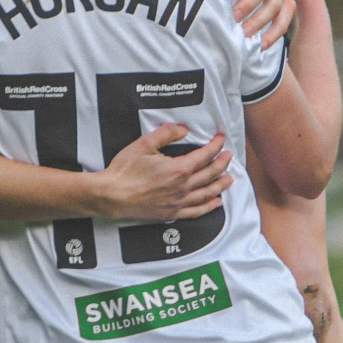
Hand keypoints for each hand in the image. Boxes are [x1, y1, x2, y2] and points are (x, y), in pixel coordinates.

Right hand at [84, 121, 235, 224]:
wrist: (113, 195)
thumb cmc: (125, 171)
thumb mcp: (144, 144)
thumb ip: (166, 134)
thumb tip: (182, 129)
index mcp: (178, 169)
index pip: (204, 155)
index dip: (215, 146)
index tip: (220, 140)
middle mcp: (182, 187)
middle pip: (210, 174)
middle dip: (222, 163)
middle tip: (228, 156)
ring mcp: (178, 202)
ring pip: (207, 193)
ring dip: (221, 184)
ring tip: (229, 178)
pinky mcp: (172, 213)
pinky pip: (196, 211)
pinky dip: (209, 206)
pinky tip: (216, 202)